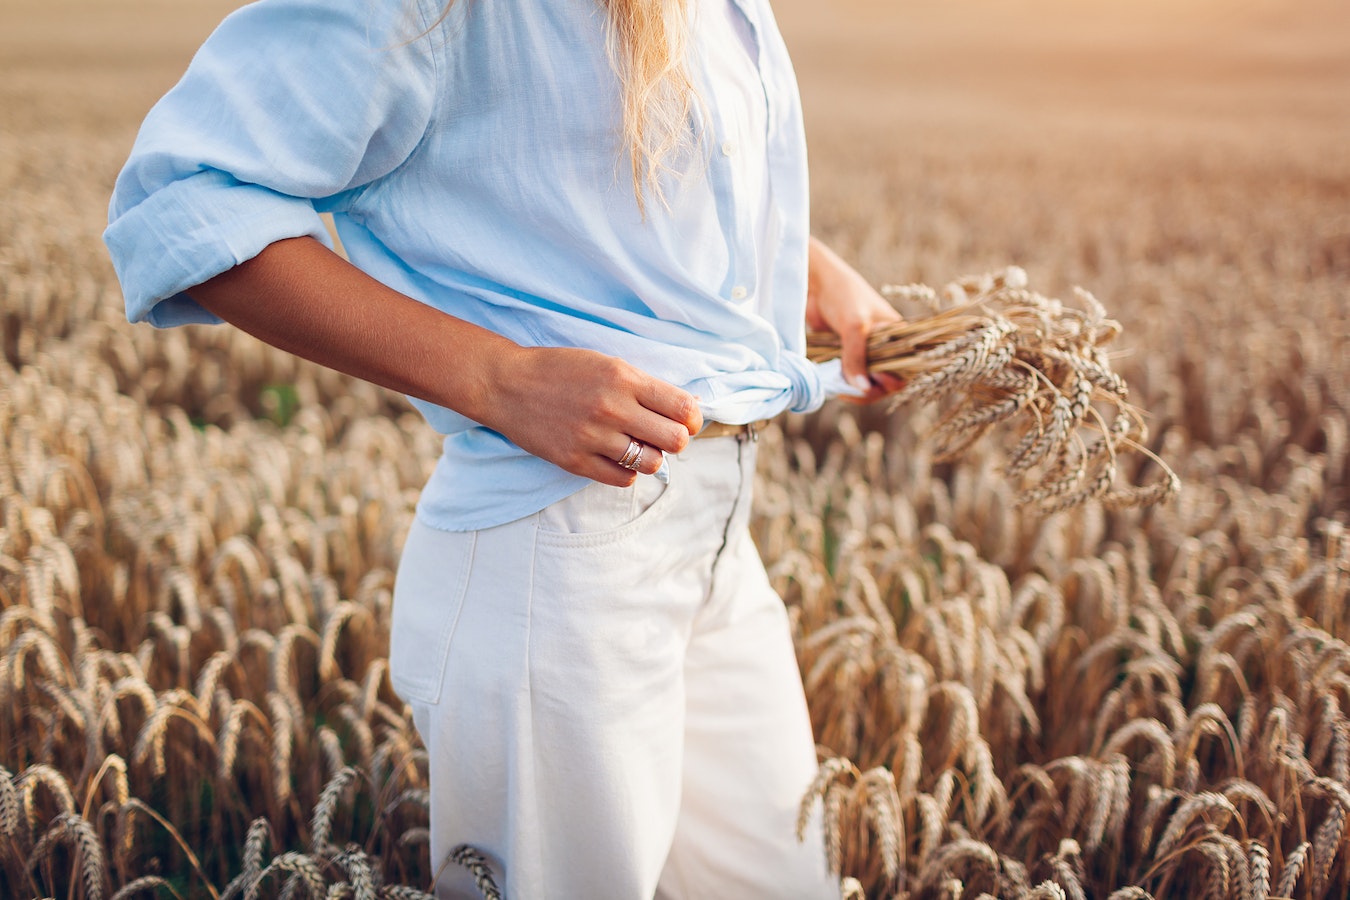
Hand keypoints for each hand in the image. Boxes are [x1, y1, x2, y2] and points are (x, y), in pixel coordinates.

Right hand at [482, 346, 703, 485]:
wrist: (506, 384)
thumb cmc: (560, 370)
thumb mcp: (607, 364)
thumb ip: (644, 386)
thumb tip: (685, 410)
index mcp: (624, 379)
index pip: (683, 408)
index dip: (693, 419)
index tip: (686, 421)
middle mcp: (612, 409)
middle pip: (675, 441)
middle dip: (676, 440)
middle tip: (662, 436)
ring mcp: (593, 437)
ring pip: (652, 464)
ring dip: (651, 457)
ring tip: (636, 446)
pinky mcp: (575, 461)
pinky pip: (623, 479)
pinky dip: (627, 471)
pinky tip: (616, 456)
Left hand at [805, 237, 905, 402]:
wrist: (815, 284)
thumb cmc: (843, 295)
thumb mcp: (854, 325)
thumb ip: (857, 357)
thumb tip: (862, 388)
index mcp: (898, 336)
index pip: (905, 370)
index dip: (892, 381)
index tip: (872, 380)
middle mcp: (885, 346)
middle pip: (884, 382)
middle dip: (869, 389)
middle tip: (848, 389)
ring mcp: (865, 352)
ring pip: (865, 382)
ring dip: (853, 388)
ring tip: (838, 386)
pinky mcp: (846, 354)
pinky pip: (849, 376)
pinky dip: (842, 382)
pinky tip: (832, 382)